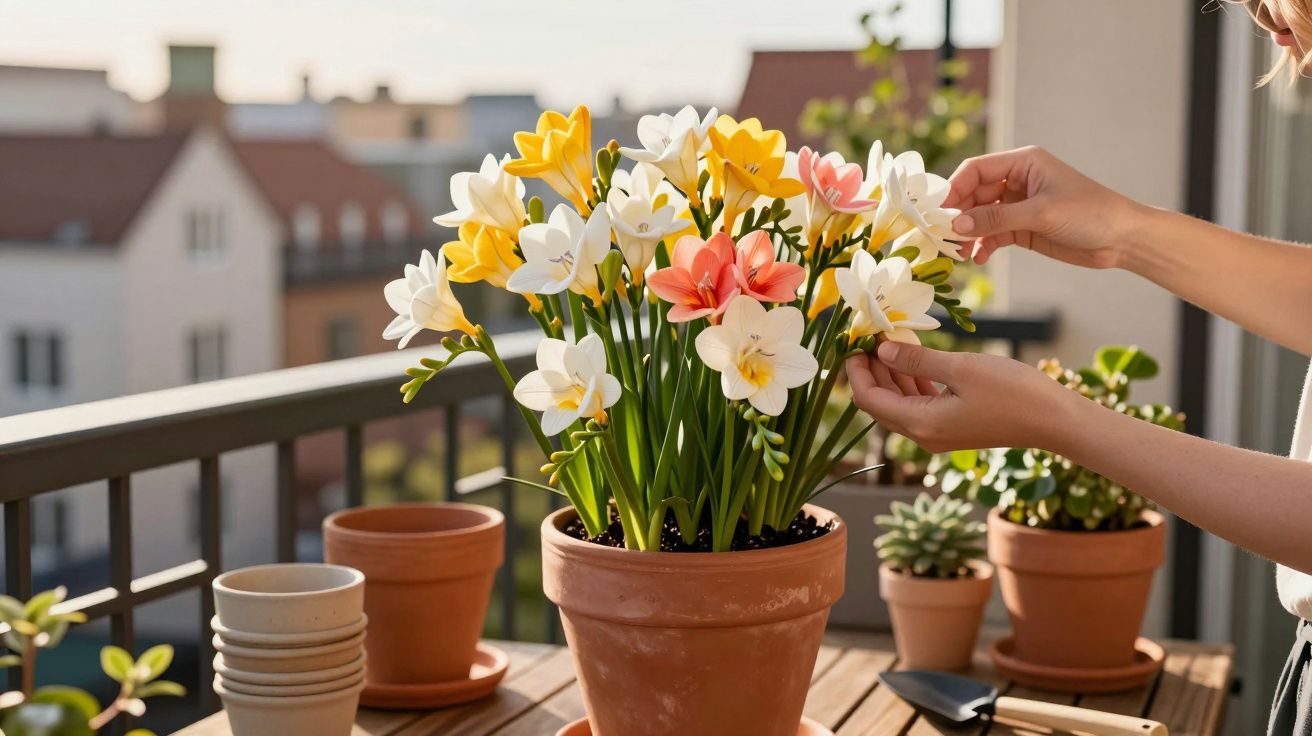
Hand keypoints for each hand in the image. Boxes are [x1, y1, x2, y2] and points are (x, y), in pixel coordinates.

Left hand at [845, 341, 1077, 453]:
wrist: (1056, 421)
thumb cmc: (1013, 392)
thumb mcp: (961, 368)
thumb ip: (917, 360)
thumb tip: (882, 349)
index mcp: (921, 424)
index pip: (869, 400)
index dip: (856, 372)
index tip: (853, 342)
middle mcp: (924, 435)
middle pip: (881, 402)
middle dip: (871, 369)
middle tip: (869, 336)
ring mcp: (939, 433)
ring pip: (900, 401)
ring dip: (892, 372)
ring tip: (891, 338)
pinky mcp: (954, 426)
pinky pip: (920, 402)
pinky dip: (913, 379)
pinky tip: (915, 354)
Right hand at [946, 146, 1145, 268]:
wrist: (1122, 239)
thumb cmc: (1090, 213)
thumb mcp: (1041, 214)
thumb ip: (997, 219)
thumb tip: (958, 225)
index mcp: (1023, 163)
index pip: (976, 170)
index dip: (954, 189)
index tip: (939, 212)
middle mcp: (1018, 181)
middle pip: (974, 194)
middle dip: (960, 216)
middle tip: (945, 237)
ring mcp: (1019, 206)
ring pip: (981, 217)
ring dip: (969, 234)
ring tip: (961, 254)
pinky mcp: (1024, 228)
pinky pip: (993, 235)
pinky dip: (984, 246)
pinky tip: (980, 258)